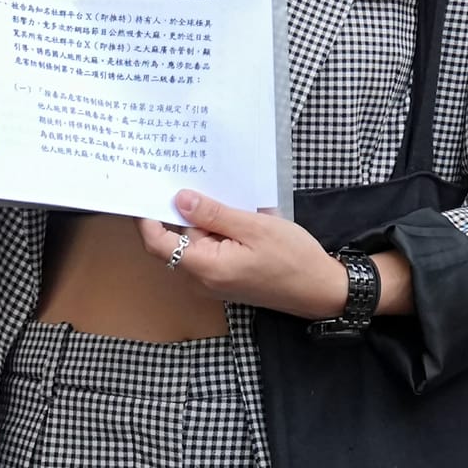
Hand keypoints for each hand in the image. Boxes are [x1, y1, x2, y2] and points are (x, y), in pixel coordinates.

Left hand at [137, 190, 346, 320]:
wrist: (319, 289)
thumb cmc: (291, 258)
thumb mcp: (253, 227)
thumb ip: (214, 214)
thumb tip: (179, 199)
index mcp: (205, 268)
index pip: (158, 244)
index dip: (148, 218)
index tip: (149, 189)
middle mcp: (201, 280)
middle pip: (174, 242)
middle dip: (180, 213)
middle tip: (188, 178)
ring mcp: (212, 282)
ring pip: (192, 245)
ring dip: (202, 221)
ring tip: (220, 193)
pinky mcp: (224, 278)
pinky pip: (207, 251)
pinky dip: (215, 231)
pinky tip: (233, 214)